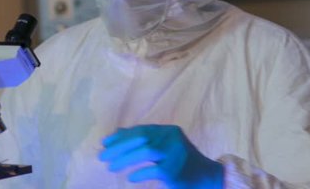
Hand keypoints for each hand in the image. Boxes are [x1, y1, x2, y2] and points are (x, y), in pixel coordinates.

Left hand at [99, 124, 223, 187]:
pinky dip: (138, 174)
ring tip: (111, 167)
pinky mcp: (174, 171)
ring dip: (124, 160)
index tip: (105, 143)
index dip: (121, 136)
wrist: (207, 178)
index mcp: (169, 131)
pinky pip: (152, 170)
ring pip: (145, 151)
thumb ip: (145, 139)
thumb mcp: (165, 146)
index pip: (141, 130)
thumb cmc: (182, 161)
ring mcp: (175, 154)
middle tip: (102, 156)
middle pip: (140, 138)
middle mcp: (173, 139)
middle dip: (118, 147)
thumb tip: (118, 133)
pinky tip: (130, 178)